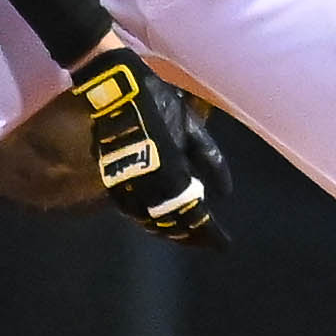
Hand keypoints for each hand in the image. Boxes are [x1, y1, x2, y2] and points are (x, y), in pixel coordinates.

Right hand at [71, 42, 228, 248]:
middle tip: (205, 241)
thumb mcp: (193, 127)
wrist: (115, 91)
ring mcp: (127, 186)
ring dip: (169, 230)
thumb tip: (224, 193)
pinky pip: (132, 212)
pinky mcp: (111, 182)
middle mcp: (149, 187)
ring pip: (150, 222)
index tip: (224, 244)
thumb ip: (211, 160)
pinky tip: (157, 218)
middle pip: (172, 224)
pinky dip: (148, 220)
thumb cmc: (160, 105)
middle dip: (191, 236)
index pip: (195, 215)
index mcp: (172, 173)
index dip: (210, 234)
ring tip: (184, 233)